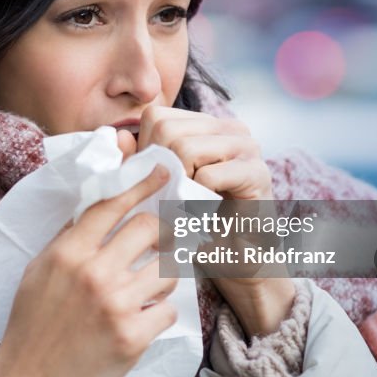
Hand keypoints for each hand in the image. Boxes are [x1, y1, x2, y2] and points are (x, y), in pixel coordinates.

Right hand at [0, 165, 178, 376]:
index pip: (112, 205)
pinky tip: (142, 321)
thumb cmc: (30, 330)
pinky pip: (168, 310)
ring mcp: (117, 305)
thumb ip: (67, 240)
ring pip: (167, 270)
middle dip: (163, 231)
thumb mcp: (37, 273)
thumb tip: (95, 210)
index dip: (142, 184)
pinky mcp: (134, 337)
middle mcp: (94, 273)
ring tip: (148, 288)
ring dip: (164, 276)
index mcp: (68, 253)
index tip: (162, 172)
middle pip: (149, 229)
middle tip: (167, 236)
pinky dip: (160, 314)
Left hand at [135, 106, 293, 337]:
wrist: (235, 261)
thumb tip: (120, 136)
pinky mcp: (257, 172)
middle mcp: (229, 127)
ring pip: (185, 148)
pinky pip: (207, 175)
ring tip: (186, 205)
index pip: (157, 116)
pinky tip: (203, 214)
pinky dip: (196, 200)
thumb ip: (138, 162)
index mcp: (206, 125)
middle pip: (168, 130)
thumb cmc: (195, 223)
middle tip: (171, 198)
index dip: (146, 150)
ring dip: (177, 186)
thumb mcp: (158, 188)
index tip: (156, 182)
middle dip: (160, 169)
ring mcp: (247, 146)